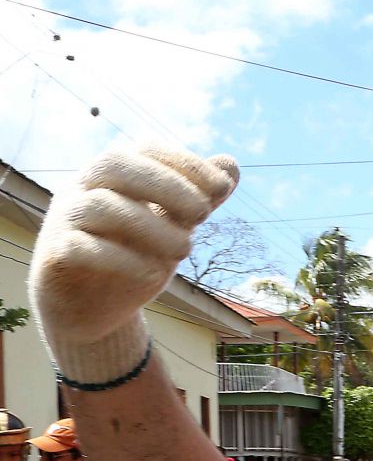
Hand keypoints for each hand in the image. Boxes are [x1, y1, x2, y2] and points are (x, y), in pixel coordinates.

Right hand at [29, 144, 238, 379]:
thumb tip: (230, 164)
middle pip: (115, 164)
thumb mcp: (172, 228)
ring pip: (100, 205)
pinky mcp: (55, 256)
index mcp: (112, 178)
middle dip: (166, 184)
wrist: (90, 310)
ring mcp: (65, 220)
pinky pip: (79, 247)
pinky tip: (154, 274)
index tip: (222, 186)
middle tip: (205, 213)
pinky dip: (121, 258)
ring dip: (152, 226)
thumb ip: (197, 199)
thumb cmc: (132, 258)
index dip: (184, 162)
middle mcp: (83, 190)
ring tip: (187, 250)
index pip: (144, 151)